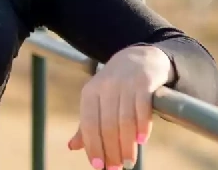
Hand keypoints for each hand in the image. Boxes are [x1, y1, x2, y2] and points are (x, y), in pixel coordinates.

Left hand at [66, 44, 171, 168]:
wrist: (138, 58)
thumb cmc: (114, 87)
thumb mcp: (97, 101)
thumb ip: (87, 124)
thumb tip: (72, 147)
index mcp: (89, 93)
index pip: (89, 124)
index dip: (93, 146)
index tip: (98, 166)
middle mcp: (105, 87)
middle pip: (107, 125)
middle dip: (111, 150)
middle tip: (116, 168)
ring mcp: (125, 83)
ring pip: (125, 119)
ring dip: (127, 144)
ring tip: (129, 161)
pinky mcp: (144, 81)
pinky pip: (142, 107)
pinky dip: (142, 125)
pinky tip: (142, 141)